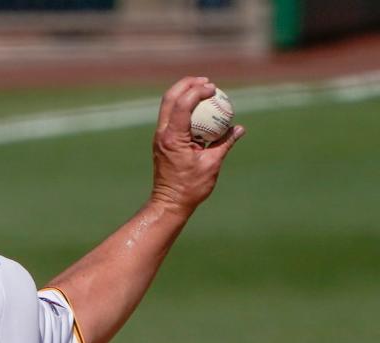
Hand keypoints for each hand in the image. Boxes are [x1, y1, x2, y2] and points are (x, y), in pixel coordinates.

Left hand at [150, 77, 245, 216]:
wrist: (169, 203)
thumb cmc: (190, 187)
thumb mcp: (212, 164)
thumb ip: (225, 143)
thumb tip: (239, 128)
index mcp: (173, 138)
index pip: (183, 104)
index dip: (198, 91)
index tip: (214, 88)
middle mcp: (162, 134)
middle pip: (170, 98)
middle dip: (187, 84)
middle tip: (206, 81)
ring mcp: (160, 138)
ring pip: (167, 106)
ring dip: (183, 94)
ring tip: (203, 89)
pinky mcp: (162, 142)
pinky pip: (171, 118)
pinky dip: (184, 109)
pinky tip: (199, 110)